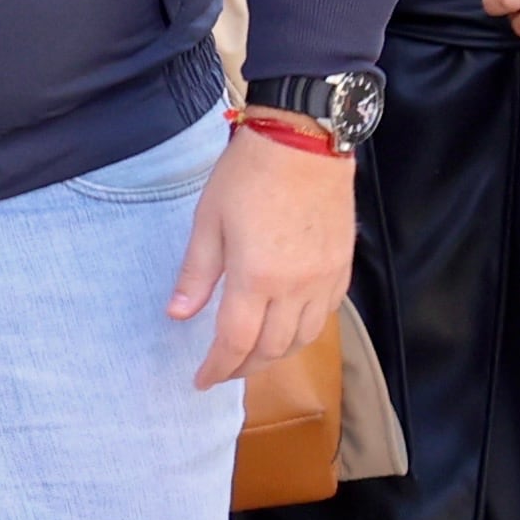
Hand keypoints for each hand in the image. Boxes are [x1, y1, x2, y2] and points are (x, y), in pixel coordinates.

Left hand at [170, 124, 351, 389]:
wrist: (304, 139)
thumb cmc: (249, 173)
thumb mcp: (209, 221)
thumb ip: (196, 274)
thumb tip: (178, 315)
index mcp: (256, 277)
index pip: (235, 342)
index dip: (217, 368)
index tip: (201, 381)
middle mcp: (295, 287)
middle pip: (272, 349)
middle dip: (245, 367)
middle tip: (224, 368)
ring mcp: (324, 278)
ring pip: (304, 338)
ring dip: (277, 354)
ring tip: (255, 353)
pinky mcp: (342, 266)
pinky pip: (327, 314)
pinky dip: (305, 329)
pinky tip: (289, 323)